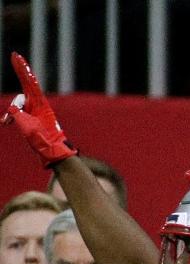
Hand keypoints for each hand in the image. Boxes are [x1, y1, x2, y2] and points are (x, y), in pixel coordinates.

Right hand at [3, 52, 77, 167]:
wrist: (53, 153)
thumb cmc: (42, 139)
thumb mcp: (26, 125)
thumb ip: (16, 113)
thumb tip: (13, 110)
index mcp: (40, 104)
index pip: (29, 82)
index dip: (22, 69)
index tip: (16, 56)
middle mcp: (39, 105)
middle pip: (24, 88)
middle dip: (19, 75)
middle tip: (15, 55)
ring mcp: (36, 111)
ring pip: (18, 104)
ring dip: (11, 112)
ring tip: (7, 122)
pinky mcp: (33, 119)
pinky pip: (19, 113)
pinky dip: (12, 117)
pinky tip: (6, 122)